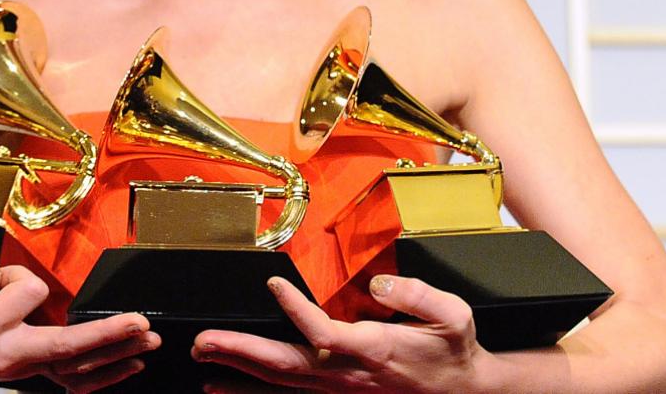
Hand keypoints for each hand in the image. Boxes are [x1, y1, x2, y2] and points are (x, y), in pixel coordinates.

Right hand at [0, 263, 160, 392]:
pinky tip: (129, 365)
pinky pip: (72, 380)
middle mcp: (7, 355)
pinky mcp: (30, 373)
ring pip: (76, 366)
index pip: (24, 291)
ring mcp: (22, 368)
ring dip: (114, 353)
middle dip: (105, 334)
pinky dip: (104, 374)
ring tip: (146, 339)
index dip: (17, 274)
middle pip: (65, 346)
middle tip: (138, 323)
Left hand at [191, 274, 510, 392]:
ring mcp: (340, 388)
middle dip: (242, 354)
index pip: (325, 334)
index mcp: (375, 349)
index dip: (296, 311)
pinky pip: (288, 393)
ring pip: (282, 383)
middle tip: (204, 342)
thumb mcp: (452, 316)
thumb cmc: (452, 351)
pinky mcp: (336, 393)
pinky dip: (253, 389)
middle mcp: (350, 373)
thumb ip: (416, 295)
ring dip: (239, 370)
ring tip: (203, 356)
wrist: (462, 392)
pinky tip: (224, 385)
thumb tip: (380, 284)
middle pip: (287, 366)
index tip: (273, 284)